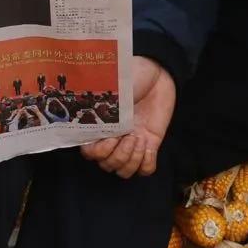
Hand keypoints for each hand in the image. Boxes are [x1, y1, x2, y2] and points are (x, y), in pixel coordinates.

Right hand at [80, 58, 174, 177]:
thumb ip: (100, 107)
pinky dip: (146, 162)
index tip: (111, 135)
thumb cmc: (132, 78)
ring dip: (132, 159)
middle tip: (129, 134)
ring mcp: (131, 144)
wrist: (157, 76)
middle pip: (107, 166)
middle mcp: (113, 139)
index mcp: (100, 126)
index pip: (90, 154)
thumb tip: (93, 117)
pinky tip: (147, 144)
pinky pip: (145, 170)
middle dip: (118, 155)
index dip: (99, 152)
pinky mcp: (150, 146)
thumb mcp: (112, 91)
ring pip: (124, 172)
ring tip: (139, 138)